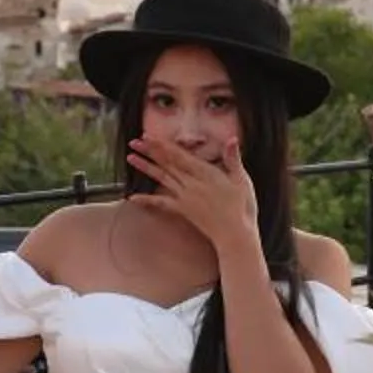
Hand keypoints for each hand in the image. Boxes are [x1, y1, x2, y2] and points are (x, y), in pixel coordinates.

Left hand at [125, 136, 261, 255]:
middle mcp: (191, 184)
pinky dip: (147, 200)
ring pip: (162, 178)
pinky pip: (161, 204)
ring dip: (146, 167)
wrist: (235, 236)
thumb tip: (232, 140)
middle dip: (150, 151)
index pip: (179, 155)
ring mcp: (185, 198)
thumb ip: (233, 159)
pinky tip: (133, 198)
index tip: (149, 136)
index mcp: (206, 173)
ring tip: (130, 158)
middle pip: (167, 164)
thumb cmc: (242, 208)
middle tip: (134, 142)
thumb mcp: (241, 180)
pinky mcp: (183, 211)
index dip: (163, 145)